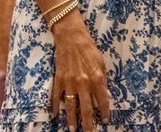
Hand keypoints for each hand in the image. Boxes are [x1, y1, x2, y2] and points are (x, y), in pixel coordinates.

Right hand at [49, 14, 110, 131]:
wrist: (72, 38)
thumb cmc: (90, 49)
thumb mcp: (102, 63)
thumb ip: (102, 80)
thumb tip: (104, 95)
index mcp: (96, 78)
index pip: (102, 100)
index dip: (104, 112)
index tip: (105, 121)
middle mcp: (83, 83)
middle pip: (86, 108)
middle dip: (88, 123)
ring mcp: (69, 83)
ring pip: (70, 106)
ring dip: (72, 119)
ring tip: (74, 129)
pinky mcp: (58, 81)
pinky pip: (56, 98)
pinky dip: (55, 108)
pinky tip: (55, 116)